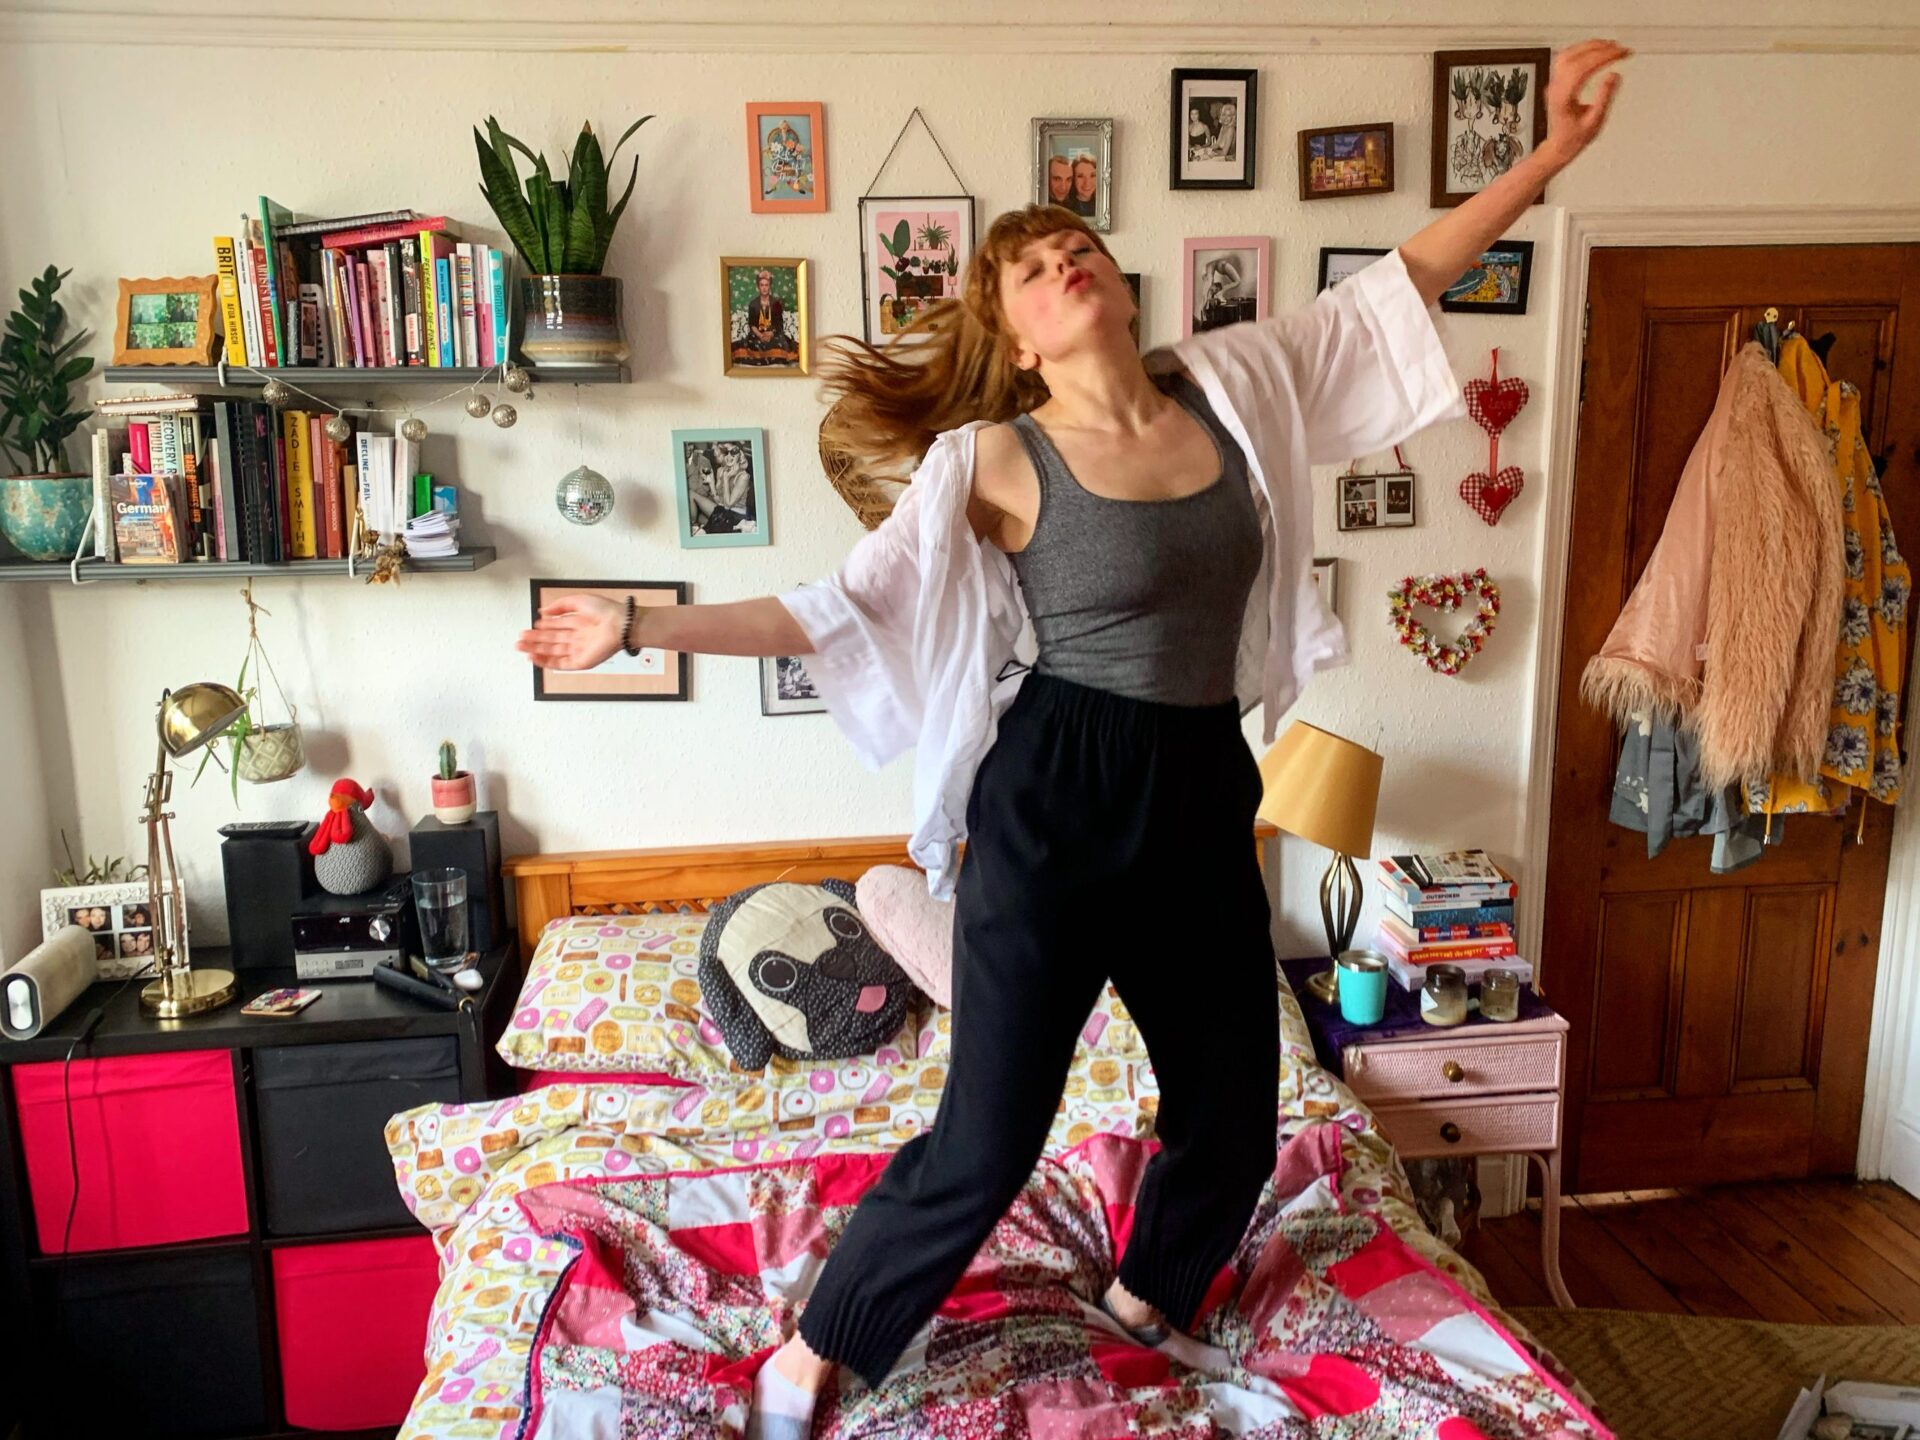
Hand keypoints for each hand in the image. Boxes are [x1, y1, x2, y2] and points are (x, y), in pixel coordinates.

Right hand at [516, 594, 627, 670]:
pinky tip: (534, 658)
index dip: (542, 627)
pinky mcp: (581, 662)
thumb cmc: (606, 611)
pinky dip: (546, 662)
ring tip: (521, 647)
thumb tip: (544, 610)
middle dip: (535, 640)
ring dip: (536, 650)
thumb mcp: (579, 600)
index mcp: (579, 623)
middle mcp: (578, 637)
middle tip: (520, 639)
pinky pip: (561, 664)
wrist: (620, 625)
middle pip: (552, 640)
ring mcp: (579, 650)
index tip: (530, 627)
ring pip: (553, 652)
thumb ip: (560, 605)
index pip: (557, 627)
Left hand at [1539, 39, 1628, 168]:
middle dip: (1599, 49)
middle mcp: (1555, 88)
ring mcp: (1553, 83)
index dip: (1603, 57)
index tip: (1621, 53)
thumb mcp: (1595, 121)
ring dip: (1589, 46)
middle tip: (1620, 49)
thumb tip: (1614, 75)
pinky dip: (1582, 50)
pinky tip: (1596, 49)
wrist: (1559, 145)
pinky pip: (1565, 58)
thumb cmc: (1575, 137)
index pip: (1581, 69)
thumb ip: (1604, 97)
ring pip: (1567, 54)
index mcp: (1563, 98)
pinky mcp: (1556, 81)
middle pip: (1573, 58)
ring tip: (1611, 46)